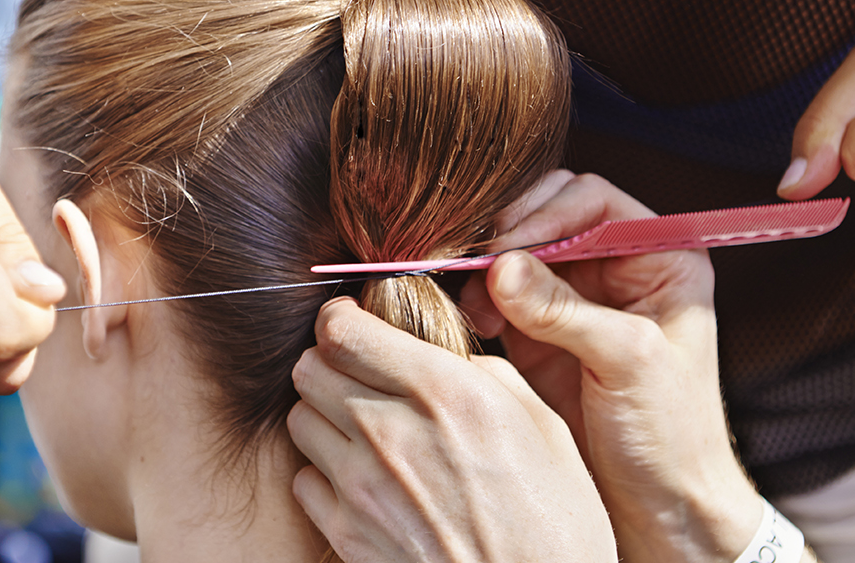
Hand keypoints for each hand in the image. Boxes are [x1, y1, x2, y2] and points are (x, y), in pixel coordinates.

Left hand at [287, 298, 616, 562]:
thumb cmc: (555, 527)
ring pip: (299, 419)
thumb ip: (484, 376)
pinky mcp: (347, 535)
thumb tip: (445, 354)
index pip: (344, 330)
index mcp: (448, 394)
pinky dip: (325, 474)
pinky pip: (304, 480)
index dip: (342, 319)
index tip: (354, 323)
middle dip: (331, 362)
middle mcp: (394, 433)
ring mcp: (363, 487)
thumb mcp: (544, 429)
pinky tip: (363, 481)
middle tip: (359, 374)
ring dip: (324, 416)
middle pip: (310, 368)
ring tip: (363, 429)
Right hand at [465, 171, 764, 562]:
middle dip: (510, 236)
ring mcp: (576, 301)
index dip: (547, 215)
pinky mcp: (540, 334)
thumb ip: (567, 311)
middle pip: (549, 216)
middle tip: (478, 265)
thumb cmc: (673, 437)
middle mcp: (617, 270)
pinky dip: (477, 299)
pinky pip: (498, 294)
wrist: (659, 509)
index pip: (594, 201)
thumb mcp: (630, 363)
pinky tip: (474, 322)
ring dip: (487, 268)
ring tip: (473, 300)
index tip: (509, 246)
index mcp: (661, 258)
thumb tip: (502, 267)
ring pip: (517, 252)